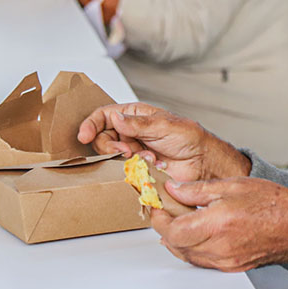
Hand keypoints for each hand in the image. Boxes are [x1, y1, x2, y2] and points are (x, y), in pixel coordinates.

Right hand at [76, 102, 250, 183]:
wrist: (203, 163)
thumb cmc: (189, 138)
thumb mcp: (165, 125)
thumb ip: (138, 124)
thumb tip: (116, 118)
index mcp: (134, 116)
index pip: (104, 116)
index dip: (91, 125)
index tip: (84, 135)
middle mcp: (130, 133)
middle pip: (102, 139)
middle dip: (110, 147)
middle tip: (127, 152)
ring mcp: (132, 152)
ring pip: (111, 157)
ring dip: (126, 160)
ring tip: (147, 159)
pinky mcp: (137, 169)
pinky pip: (123, 172)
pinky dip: (134, 171)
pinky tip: (152, 167)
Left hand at [151, 178, 287, 271]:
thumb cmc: (276, 204)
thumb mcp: (233, 184)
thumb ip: (198, 189)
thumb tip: (174, 188)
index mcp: (218, 223)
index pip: (173, 230)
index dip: (159, 218)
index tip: (156, 205)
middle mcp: (220, 247)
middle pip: (176, 245)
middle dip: (164, 227)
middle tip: (163, 209)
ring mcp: (226, 261)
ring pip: (187, 255)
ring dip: (177, 239)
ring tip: (178, 219)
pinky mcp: (232, 267)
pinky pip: (202, 261)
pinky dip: (192, 248)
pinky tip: (195, 233)